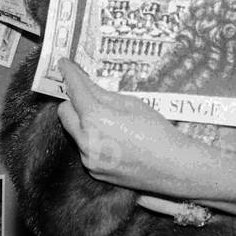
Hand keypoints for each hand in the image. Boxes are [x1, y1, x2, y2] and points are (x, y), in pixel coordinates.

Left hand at [56, 58, 204, 194]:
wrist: (172, 167)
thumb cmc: (157, 131)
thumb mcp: (132, 104)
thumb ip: (104, 94)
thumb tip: (85, 84)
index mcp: (96, 119)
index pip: (76, 90)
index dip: (70, 74)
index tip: (64, 64)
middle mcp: (86, 140)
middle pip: (64, 112)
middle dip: (74, 101)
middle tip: (90, 95)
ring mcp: (88, 159)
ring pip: (74, 131)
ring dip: (84, 122)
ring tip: (111, 122)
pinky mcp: (93, 171)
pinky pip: (85, 148)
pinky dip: (93, 140)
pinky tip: (116, 141)